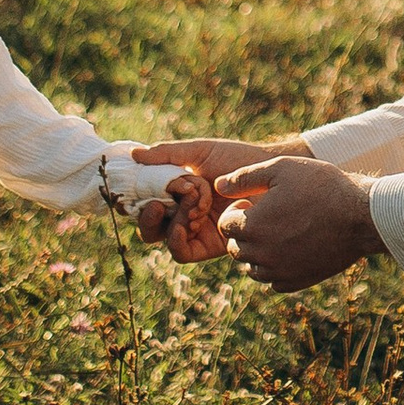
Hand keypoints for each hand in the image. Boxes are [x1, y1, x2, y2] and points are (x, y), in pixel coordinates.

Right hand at [134, 138, 275, 265]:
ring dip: (171, 221)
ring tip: (192, 204)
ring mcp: (193, 229)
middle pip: (148, 224)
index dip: (134, 199)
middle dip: (147, 216)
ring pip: (162, 237)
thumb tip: (134, 155)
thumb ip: (167, 154)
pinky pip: (182, 252)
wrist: (269, 174)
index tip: (136, 187)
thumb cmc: (236, 159)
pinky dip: (178, 240)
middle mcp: (180, 212)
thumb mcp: (199, 151)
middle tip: (159, 204)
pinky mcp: (208, 244)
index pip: (144, 200)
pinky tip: (188, 224)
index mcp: (175, 190)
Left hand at [214, 153, 384, 292]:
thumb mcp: (280, 169)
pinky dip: (276, 268)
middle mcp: (261, 254)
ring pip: (252, 267)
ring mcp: (278, 271)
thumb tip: (218, 184)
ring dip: (258, 251)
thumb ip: (244, 177)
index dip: (238, 210)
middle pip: (235, 248)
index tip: (256, 202)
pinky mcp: (296, 282)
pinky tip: (293, 248)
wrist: (361, 216)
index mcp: (252, 226)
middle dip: (245, 232)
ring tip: (281, 232)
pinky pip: (273, 281)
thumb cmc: (321, 186)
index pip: (224, 226)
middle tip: (269, 216)